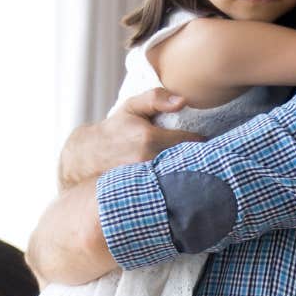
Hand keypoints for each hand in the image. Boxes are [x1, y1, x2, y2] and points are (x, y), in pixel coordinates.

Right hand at [57, 88, 204, 189]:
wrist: (86, 158)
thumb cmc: (114, 129)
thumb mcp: (131, 107)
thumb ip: (156, 98)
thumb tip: (183, 101)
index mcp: (150, 139)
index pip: (193, 142)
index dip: (204, 142)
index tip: (209, 141)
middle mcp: (148, 162)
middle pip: (190, 164)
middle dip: (201, 161)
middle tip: (209, 158)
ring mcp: (144, 183)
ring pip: (181, 180)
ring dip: (191, 176)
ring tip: (197, 172)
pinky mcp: (141, 197)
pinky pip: (169, 194)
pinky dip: (178, 190)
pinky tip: (182, 187)